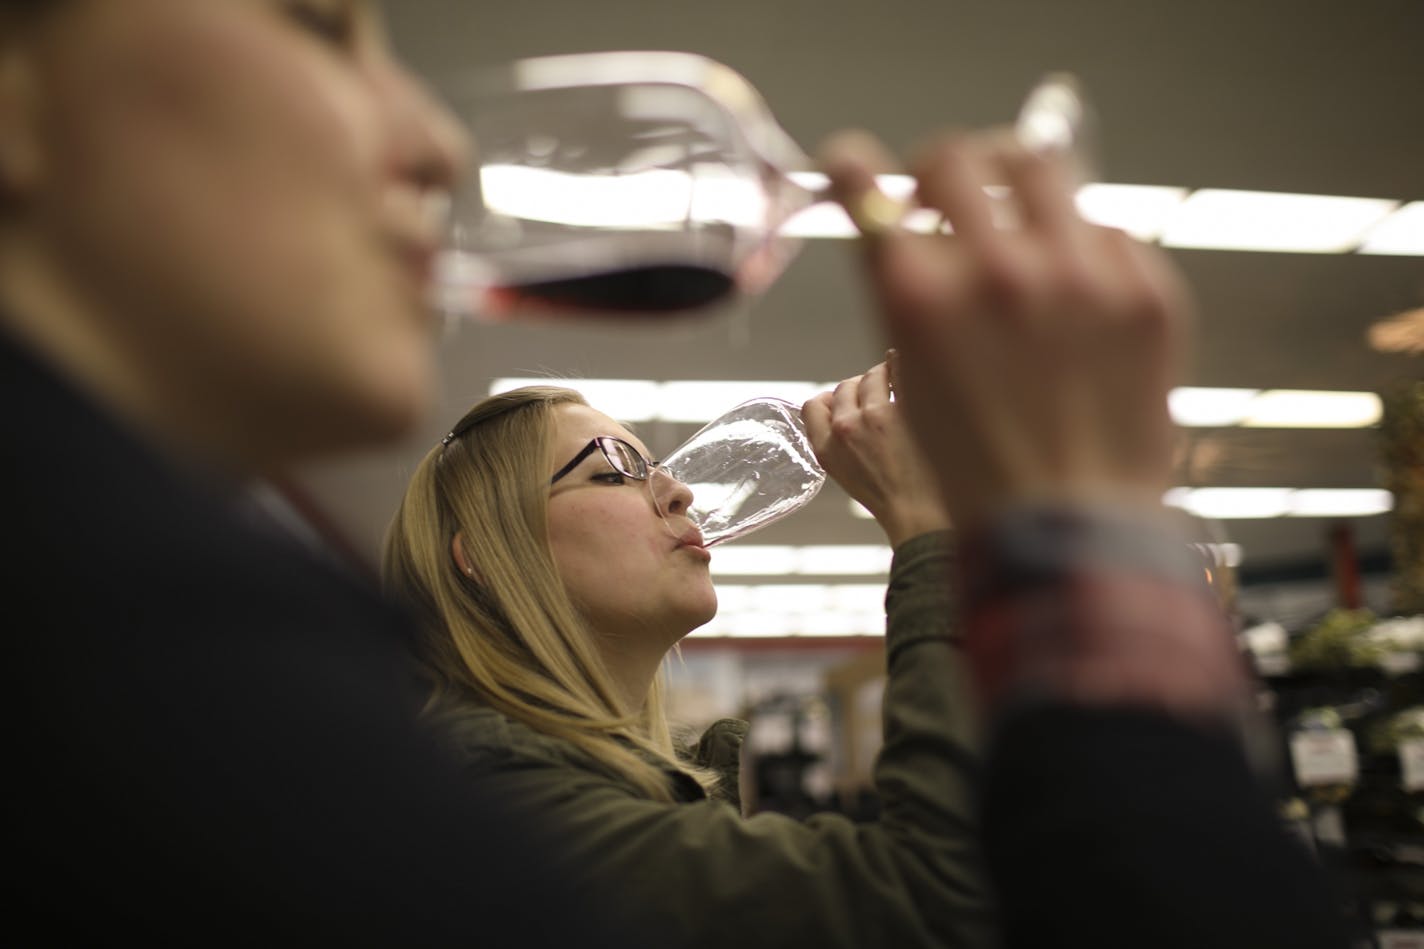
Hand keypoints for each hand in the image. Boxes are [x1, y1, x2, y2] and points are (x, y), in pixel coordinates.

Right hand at [801, 359, 950, 547]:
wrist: (921, 513)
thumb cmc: (888, 497)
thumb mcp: (845, 474)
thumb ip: (835, 442)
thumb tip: (836, 407)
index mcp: (827, 447)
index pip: (813, 405)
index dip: (828, 400)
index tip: (844, 401)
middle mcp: (846, 427)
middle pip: (844, 387)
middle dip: (858, 388)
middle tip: (875, 393)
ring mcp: (876, 416)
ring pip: (870, 377)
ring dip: (880, 376)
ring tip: (893, 381)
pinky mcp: (905, 409)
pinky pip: (898, 371)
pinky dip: (898, 363)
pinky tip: (902, 360)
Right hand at [815, 129, 1189, 529]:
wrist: (1067, 526)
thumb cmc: (979, 465)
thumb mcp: (913, 377)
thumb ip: (905, 294)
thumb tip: (911, 231)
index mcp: (921, 297)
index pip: (869, 188)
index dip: (854, 168)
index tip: (854, 162)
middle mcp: (998, 270)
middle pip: (957, 156)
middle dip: (940, 167)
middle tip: (945, 191)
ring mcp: (1079, 274)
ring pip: (1041, 167)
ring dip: (1013, 179)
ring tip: (1016, 214)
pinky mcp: (1144, 291)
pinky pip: (1106, 229)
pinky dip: (1081, 247)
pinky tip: (1074, 291)